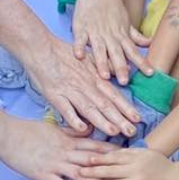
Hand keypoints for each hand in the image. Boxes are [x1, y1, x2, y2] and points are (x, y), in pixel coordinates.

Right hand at [0, 116, 115, 179]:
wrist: (6, 135)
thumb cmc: (27, 130)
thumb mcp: (52, 128)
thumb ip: (69, 132)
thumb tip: (84, 131)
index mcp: (68, 140)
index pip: (94, 145)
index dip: (111, 150)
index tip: (126, 154)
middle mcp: (65, 152)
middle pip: (93, 159)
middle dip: (111, 166)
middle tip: (128, 172)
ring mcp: (55, 164)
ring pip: (80, 173)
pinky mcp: (44, 175)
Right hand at [24, 32, 141, 137]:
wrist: (40, 47)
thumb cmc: (64, 53)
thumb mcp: (89, 57)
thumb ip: (106, 67)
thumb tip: (126, 69)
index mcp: (94, 78)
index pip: (114, 95)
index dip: (126, 107)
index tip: (138, 119)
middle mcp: (85, 86)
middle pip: (105, 104)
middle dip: (120, 119)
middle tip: (132, 131)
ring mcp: (70, 91)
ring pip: (89, 108)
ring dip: (102, 121)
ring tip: (114, 131)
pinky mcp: (54, 95)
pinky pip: (65, 109)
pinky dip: (73, 119)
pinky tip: (82, 129)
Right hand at [70, 0, 151, 84]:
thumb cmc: (111, 5)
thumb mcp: (126, 21)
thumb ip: (135, 36)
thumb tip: (149, 43)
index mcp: (121, 36)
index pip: (133, 52)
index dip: (141, 63)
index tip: (149, 74)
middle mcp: (110, 36)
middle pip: (117, 54)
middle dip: (121, 68)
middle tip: (125, 82)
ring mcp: (95, 32)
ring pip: (100, 50)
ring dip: (102, 63)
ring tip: (104, 76)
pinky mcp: (81, 28)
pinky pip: (80, 39)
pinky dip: (79, 47)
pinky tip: (79, 57)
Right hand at [81, 145, 177, 179]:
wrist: (176, 176)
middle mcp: (135, 170)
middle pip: (110, 171)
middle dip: (94, 171)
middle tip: (80, 171)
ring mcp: (137, 159)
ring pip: (115, 158)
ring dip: (100, 159)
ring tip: (87, 159)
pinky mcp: (141, 151)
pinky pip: (123, 151)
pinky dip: (112, 152)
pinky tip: (103, 152)